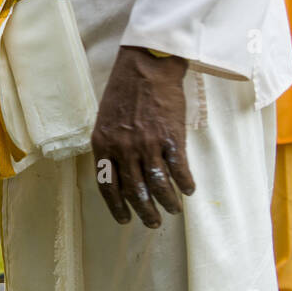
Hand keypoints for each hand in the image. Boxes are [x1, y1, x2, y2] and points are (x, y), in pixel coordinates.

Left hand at [90, 46, 194, 227]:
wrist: (146, 68)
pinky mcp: (170, 137)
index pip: (107, 186)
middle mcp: (123, 148)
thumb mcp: (105, 122)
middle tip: (153, 222)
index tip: (124, 220)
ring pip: (158, 185)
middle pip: (134, 191)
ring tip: (173, 209)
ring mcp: (147, 144)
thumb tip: (117, 174)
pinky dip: (185, 183)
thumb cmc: (124, 93)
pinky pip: (179, 169)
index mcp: (103, 145)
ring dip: (167, 201)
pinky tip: (188, 190)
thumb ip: (109, 147)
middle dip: (145, 211)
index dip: (116, 207)